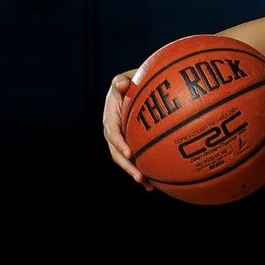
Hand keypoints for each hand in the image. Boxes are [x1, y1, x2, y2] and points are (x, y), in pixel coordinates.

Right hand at [102, 70, 151, 188]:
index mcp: (110, 117)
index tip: (130, 154)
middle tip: (140, 177)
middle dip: (128, 167)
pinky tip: (154, 184)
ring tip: (147, 185)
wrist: (135, 89)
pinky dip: (144, 172)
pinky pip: (136, 160)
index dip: (119, 144)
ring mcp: (122, 140)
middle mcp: (113, 132)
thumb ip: (121, 81)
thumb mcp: (125, 79)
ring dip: (135, 173)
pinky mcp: (131, 145)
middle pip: (117, 153)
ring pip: (126, 161)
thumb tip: (120, 84)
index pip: (112, 133)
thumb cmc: (131, 82)